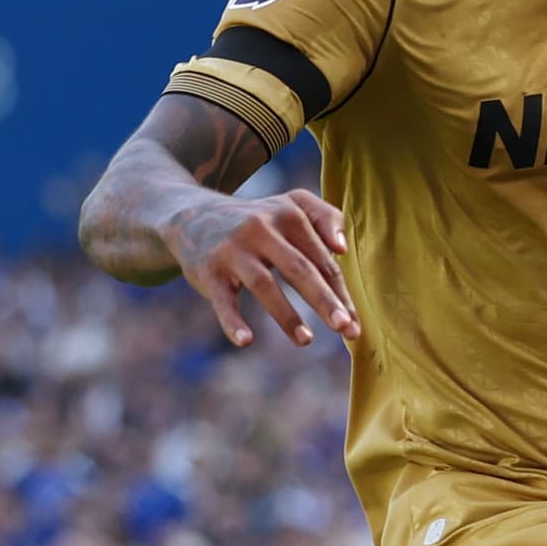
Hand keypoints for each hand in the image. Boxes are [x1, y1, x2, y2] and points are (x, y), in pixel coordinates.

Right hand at [170, 189, 357, 346]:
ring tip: (306, 340)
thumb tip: (342, 248)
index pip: (321, 260)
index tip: (355, 322)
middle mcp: (260, 229)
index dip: (340, 292)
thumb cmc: (257, 219)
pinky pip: (222, 299)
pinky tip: (246, 341)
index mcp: (288, 215)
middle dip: (325, 301)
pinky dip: (232, 321)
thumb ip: (326, 216)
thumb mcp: (290, 204)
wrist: (191, 215)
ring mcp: (233, 250)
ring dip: (287, 316)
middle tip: (346, 328)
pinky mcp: (208, 270)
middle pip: (299, 269)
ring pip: (264, 284)